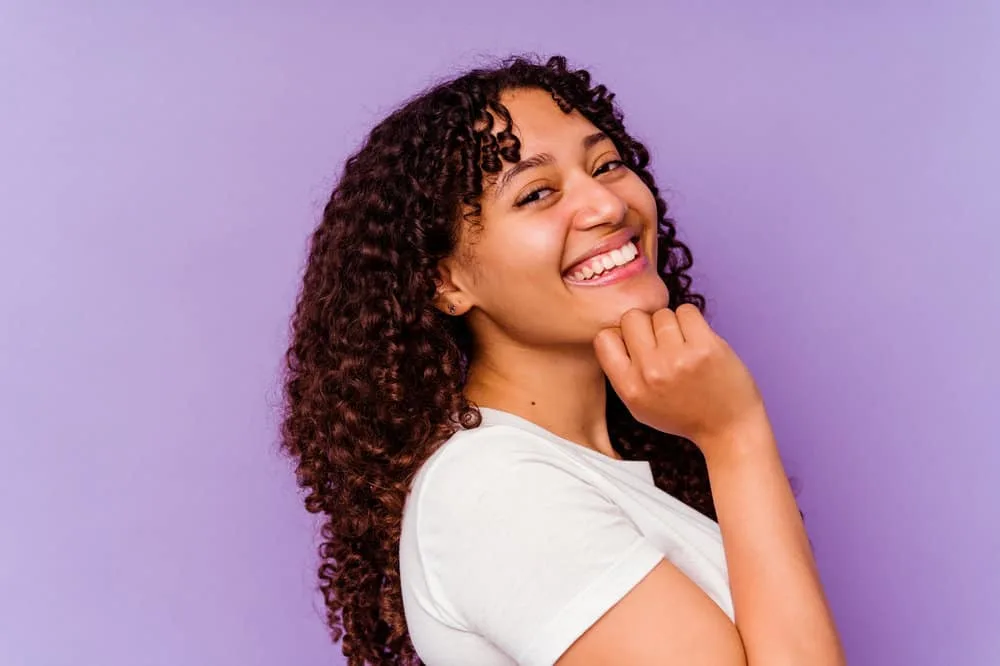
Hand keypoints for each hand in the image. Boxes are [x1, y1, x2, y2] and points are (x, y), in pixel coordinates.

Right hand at [593, 304, 765, 455]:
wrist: (728, 428)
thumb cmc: (684, 415)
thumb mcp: (639, 406)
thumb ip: (622, 374)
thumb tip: (616, 334)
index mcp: (630, 388)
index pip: (604, 338)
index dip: (620, 335)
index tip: (635, 344)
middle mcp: (650, 372)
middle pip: (632, 318)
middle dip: (646, 325)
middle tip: (662, 342)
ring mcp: (678, 358)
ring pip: (661, 313)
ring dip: (672, 324)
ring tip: (683, 345)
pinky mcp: (705, 347)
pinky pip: (687, 310)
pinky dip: (692, 320)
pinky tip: (697, 338)